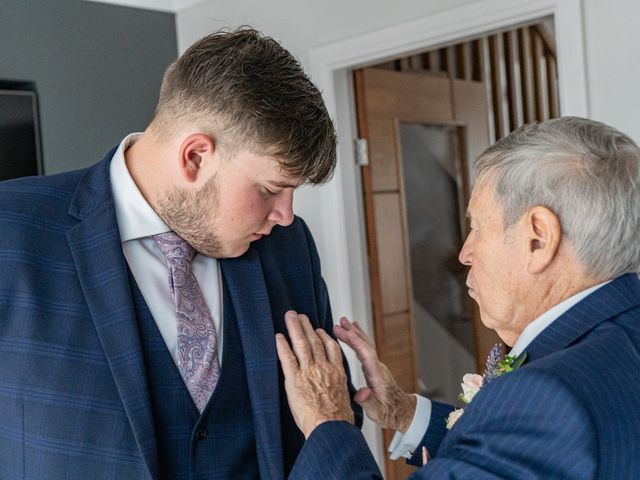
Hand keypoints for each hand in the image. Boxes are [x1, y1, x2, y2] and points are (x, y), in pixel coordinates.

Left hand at [275, 311, 354, 437]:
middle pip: (315, 341)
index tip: (320, 330)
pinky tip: (278, 336)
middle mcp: (324, 368)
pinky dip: (282, 346)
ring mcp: (309, 372)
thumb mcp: (346, 400)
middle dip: (307, 326)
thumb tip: (338, 392)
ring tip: (290, 316)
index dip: (324, 337)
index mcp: (337, 372)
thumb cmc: (338, 420)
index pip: (331, 348)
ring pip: (302, 344)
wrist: (330, 427)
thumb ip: (340, 389)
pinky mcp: (295, 379)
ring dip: (295, 328)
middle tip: (300, 315)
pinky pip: (287, 358)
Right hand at [334, 317, 415, 431]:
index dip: (355, 341)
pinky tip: (353, 332)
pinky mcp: (374, 367)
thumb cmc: (390, 413)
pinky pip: (365, 349)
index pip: (366, 353)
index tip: (343, 332)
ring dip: (354, 332)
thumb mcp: (378, 413)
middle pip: (365, 345)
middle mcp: (378, 367)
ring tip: (343, 321)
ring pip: (366, 344)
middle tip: (339, 322)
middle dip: (352, 333)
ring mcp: (376, 366)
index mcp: (377, 376)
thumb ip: (369, 402)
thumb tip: (361, 392)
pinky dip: (358, 339)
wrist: (402, 412)